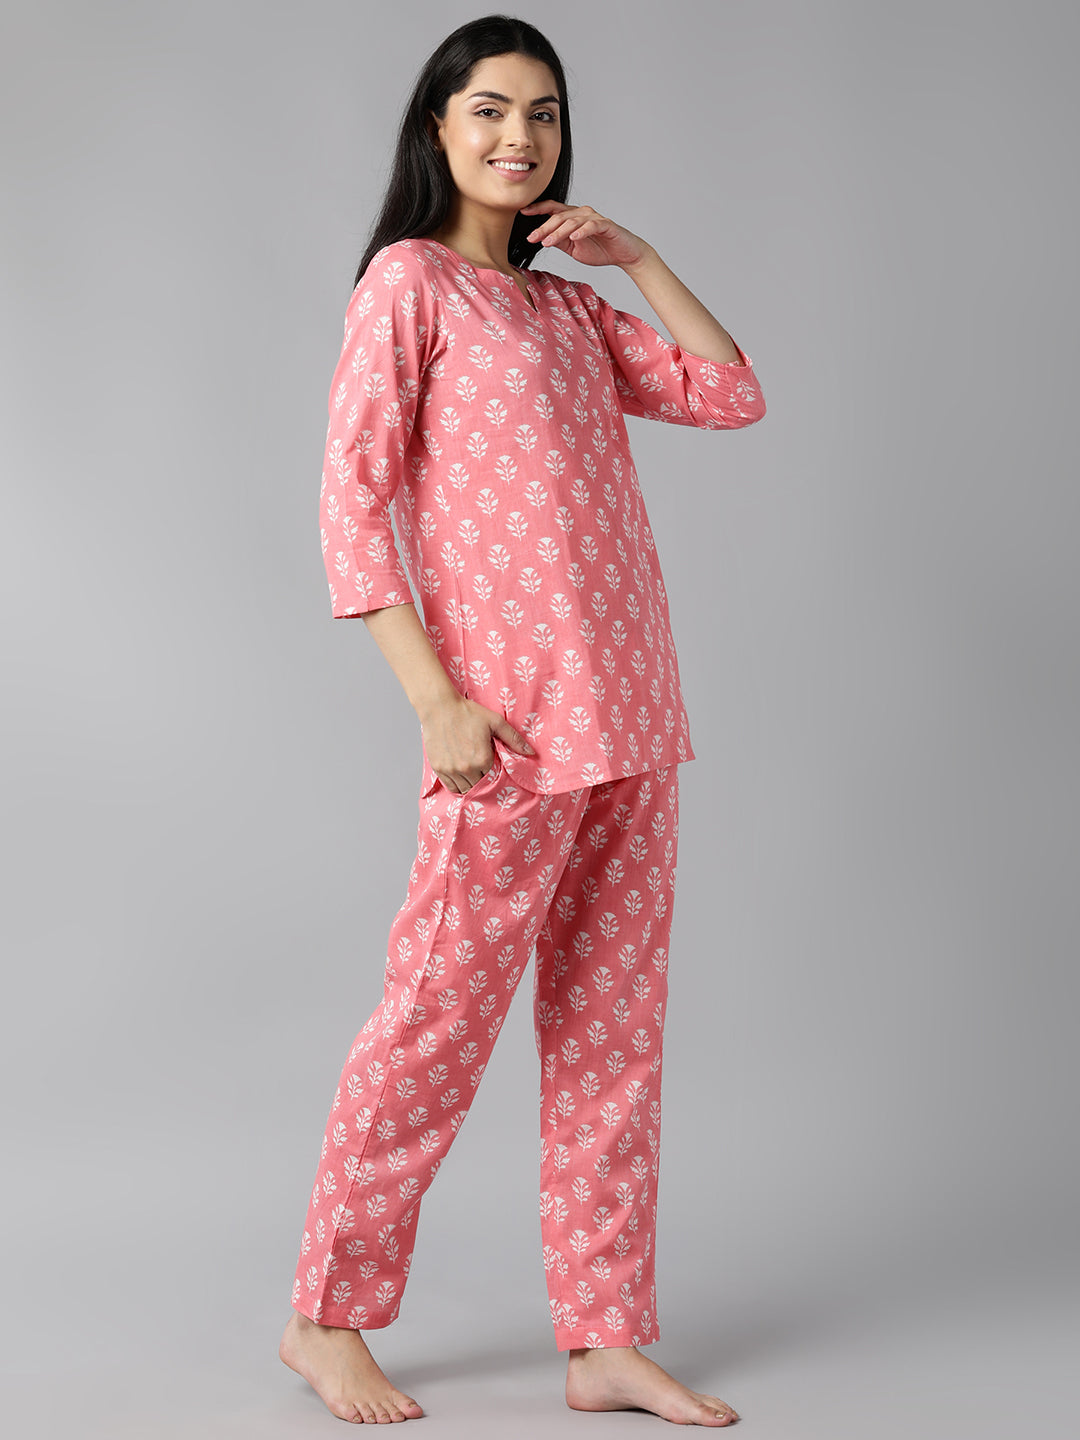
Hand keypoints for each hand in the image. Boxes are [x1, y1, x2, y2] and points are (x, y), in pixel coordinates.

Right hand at [418, 693, 534, 793]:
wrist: (440, 707)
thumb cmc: (467, 712)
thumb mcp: (495, 722)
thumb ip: (514, 739)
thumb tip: (531, 753)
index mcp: (483, 758)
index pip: (494, 777)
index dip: (495, 773)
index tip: (493, 767)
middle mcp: (467, 768)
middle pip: (480, 786)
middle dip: (483, 781)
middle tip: (483, 772)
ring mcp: (451, 770)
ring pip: (465, 789)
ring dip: (471, 785)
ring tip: (473, 775)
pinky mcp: (439, 768)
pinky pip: (451, 787)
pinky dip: (457, 786)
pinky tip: (461, 778)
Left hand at [519, 201, 653, 269]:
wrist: (624, 254)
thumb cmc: (600, 249)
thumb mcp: (573, 248)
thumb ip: (560, 241)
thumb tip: (542, 239)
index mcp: (573, 217)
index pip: (552, 209)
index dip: (537, 209)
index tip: (523, 213)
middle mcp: (582, 213)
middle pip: (559, 216)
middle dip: (544, 227)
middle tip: (532, 238)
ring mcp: (594, 218)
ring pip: (572, 221)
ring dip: (558, 232)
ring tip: (547, 243)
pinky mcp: (606, 225)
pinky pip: (591, 226)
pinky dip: (582, 231)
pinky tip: (573, 237)